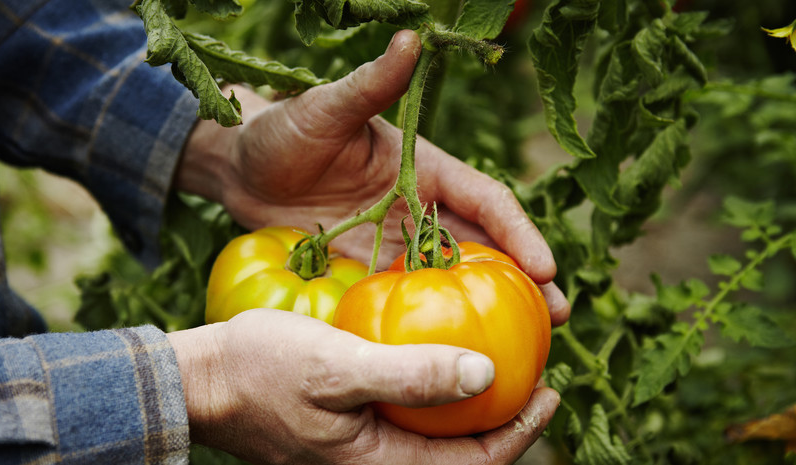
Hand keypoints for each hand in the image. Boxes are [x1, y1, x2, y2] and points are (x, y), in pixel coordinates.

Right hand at [168, 309, 559, 463]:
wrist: (204, 380)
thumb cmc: (261, 371)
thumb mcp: (336, 367)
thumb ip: (409, 374)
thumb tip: (485, 373)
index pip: (475, 463)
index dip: (522, 430)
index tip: (550, 387)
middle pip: (463, 454)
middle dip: (506, 419)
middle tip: (535, 373)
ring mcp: (364, 449)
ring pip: (438, 435)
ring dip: (473, 403)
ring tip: (501, 360)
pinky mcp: (352, 428)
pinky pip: (411, 417)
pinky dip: (437, 390)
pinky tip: (443, 353)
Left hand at [176, 30, 568, 324]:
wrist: (239, 167)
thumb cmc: (283, 130)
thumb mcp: (325, 108)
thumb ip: (370, 84)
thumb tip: (412, 41)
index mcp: (426, 168)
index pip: (486, 200)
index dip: (519, 232)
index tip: (545, 267)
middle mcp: (421, 207)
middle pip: (484, 246)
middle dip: (523, 280)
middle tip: (556, 317)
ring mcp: (397, 241)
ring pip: (454, 277)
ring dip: (488, 306)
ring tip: (522, 345)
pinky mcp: (370, 267)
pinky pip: (410, 297)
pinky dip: (436, 319)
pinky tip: (449, 349)